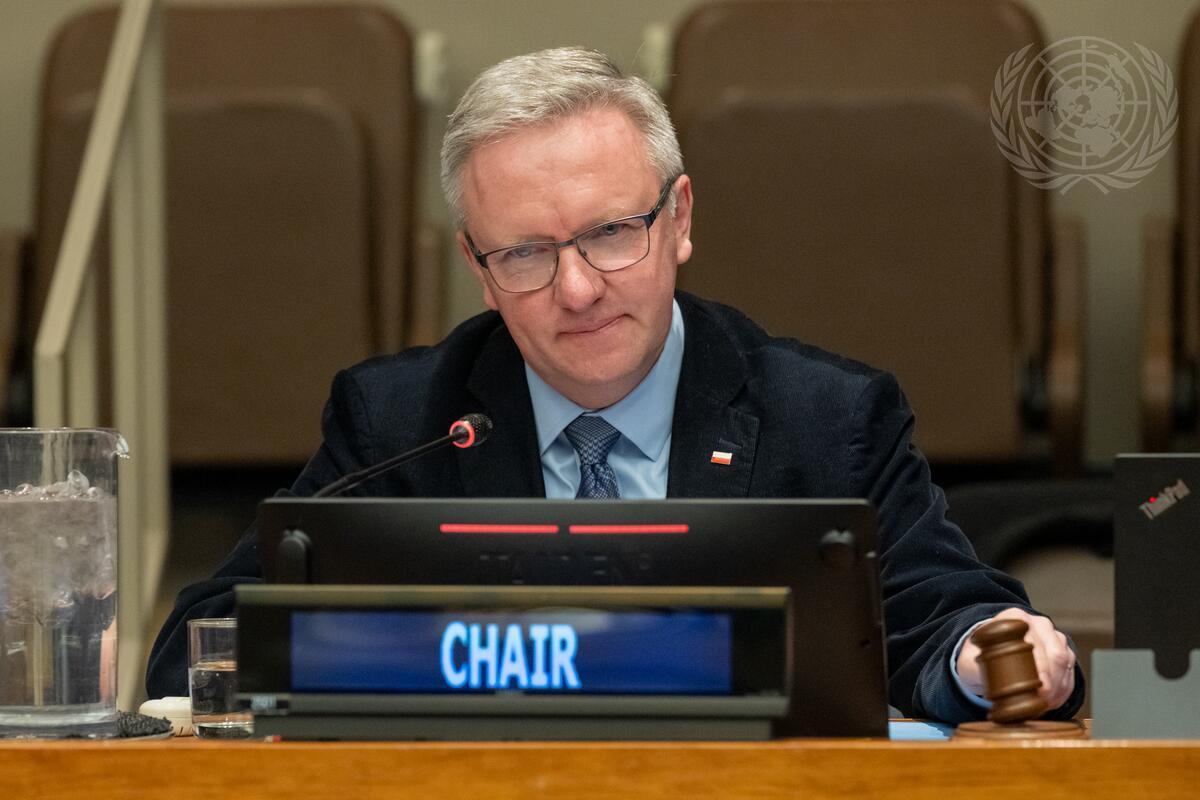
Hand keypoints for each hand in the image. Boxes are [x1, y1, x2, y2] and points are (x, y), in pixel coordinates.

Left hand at [956, 607, 1075, 710]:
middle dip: (1052, 683)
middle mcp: (1037, 623)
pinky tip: (1052, 701)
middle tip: (1043, 703)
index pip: (1034, 643)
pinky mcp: (1063, 649)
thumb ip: (974, 666)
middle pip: (1055, 654)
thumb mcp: (970, 660)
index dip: (1040, 669)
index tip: (1039, 690)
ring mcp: (1053, 635)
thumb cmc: (981, 656)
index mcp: (1014, 618)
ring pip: (1066, 662)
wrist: (991, 655)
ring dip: (1059, 687)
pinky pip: (1071, 670)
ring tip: (1045, 704)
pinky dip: (1064, 688)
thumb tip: (988, 678)